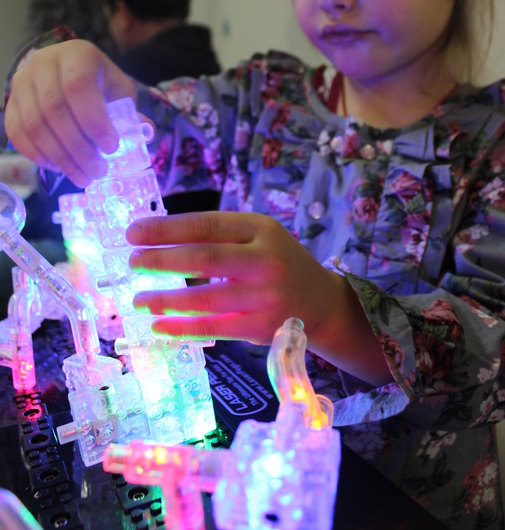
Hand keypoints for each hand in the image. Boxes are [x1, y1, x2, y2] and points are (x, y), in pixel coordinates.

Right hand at [5, 40, 136, 186]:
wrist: (68, 72)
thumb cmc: (98, 83)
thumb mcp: (118, 91)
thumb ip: (129, 112)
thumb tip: (145, 133)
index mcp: (76, 54)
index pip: (79, 87)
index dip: (94, 121)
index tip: (111, 148)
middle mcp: (43, 63)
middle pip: (54, 110)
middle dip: (79, 147)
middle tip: (98, 172)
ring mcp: (22, 83)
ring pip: (35, 125)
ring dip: (61, 157)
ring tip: (83, 177)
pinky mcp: (10, 103)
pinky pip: (17, 133)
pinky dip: (38, 155)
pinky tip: (59, 167)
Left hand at [129, 211, 392, 384]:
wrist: (322, 303)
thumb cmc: (280, 262)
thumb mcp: (261, 236)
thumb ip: (222, 235)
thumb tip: (161, 240)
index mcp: (261, 229)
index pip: (206, 225)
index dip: (167, 228)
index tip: (134, 232)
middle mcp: (265, 260)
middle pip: (205, 258)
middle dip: (162, 259)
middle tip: (132, 260)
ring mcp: (264, 296)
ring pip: (205, 298)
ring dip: (166, 299)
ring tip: (138, 298)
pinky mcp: (259, 328)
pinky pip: (213, 329)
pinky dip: (182, 328)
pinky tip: (159, 325)